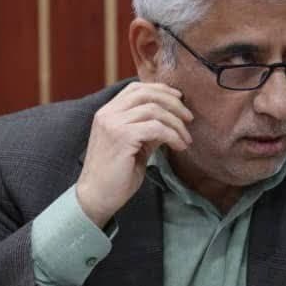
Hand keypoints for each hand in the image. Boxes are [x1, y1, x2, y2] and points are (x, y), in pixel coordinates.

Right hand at [76, 82, 192, 226]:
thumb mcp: (133, 146)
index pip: (136, 88)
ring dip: (176, 123)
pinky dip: (172, 135)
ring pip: (154, 110)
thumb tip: (170, 121)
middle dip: (173, 103)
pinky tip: (178, 146)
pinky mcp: (122, 137)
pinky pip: (156, 128)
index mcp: (107, 112)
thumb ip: (147, 130)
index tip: (179, 99)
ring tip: (185, 139)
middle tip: (189, 118)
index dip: (160, 90)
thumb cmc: (114, 176)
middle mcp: (107, 113)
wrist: (95, 197)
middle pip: (147, 94)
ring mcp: (113, 124)